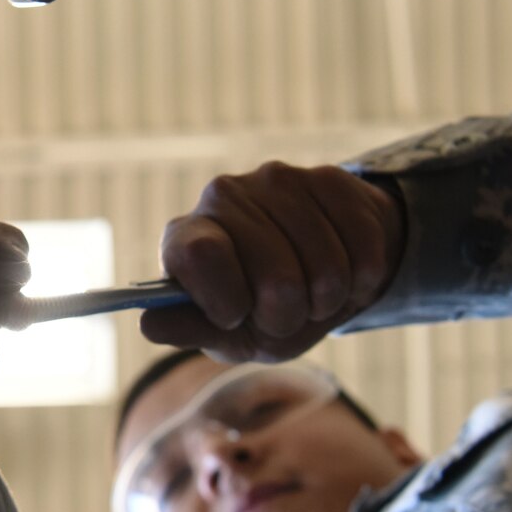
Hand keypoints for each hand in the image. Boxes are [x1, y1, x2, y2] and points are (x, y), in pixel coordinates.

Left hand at [142, 164, 405, 361]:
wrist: (320, 275)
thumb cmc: (260, 311)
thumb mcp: (226, 333)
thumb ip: (191, 328)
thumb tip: (148, 324)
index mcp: (186, 237)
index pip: (200, 254)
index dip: (227, 299)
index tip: (235, 316)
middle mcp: (222, 196)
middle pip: (276, 277)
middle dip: (289, 314)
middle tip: (284, 313)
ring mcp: (275, 181)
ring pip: (326, 266)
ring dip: (328, 300)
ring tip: (314, 295)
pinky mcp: (328, 178)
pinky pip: (363, 248)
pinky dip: (362, 279)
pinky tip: (345, 272)